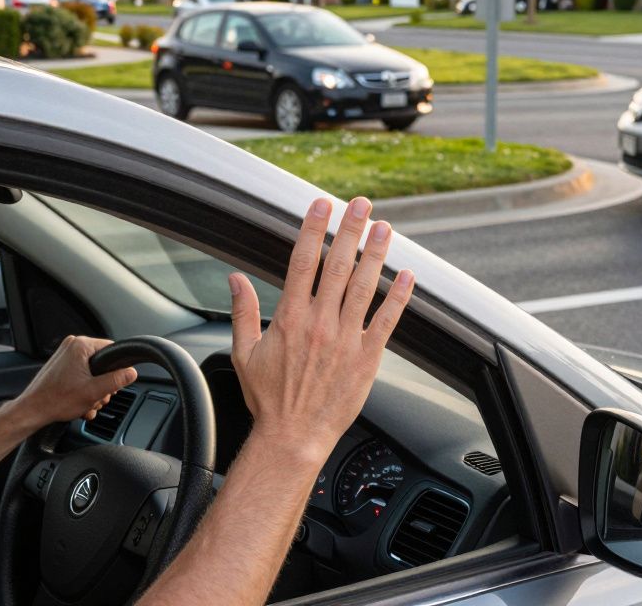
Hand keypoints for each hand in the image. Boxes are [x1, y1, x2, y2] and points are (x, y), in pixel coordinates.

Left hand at [10, 335, 138, 428]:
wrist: (33, 410)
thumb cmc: (56, 400)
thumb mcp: (94, 391)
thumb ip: (116, 380)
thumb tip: (132, 373)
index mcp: (80, 345)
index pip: (111, 349)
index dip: (117, 368)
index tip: (113, 383)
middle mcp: (72, 346)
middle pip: (102, 363)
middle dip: (102, 385)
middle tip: (97, 398)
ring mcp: (65, 356)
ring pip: (92, 372)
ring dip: (93, 391)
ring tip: (86, 403)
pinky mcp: (61, 366)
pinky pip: (81, 374)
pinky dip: (83, 389)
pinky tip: (80, 403)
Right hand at [227, 196, 413, 463]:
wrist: (293, 437)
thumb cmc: (268, 399)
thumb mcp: (244, 353)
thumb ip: (242, 311)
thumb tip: (235, 278)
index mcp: (290, 319)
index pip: (302, 262)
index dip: (313, 230)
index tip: (320, 205)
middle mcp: (320, 324)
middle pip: (337, 266)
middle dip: (349, 230)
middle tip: (359, 204)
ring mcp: (346, 340)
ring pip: (363, 287)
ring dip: (375, 254)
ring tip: (384, 228)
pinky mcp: (367, 359)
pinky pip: (386, 322)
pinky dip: (398, 298)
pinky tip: (407, 276)